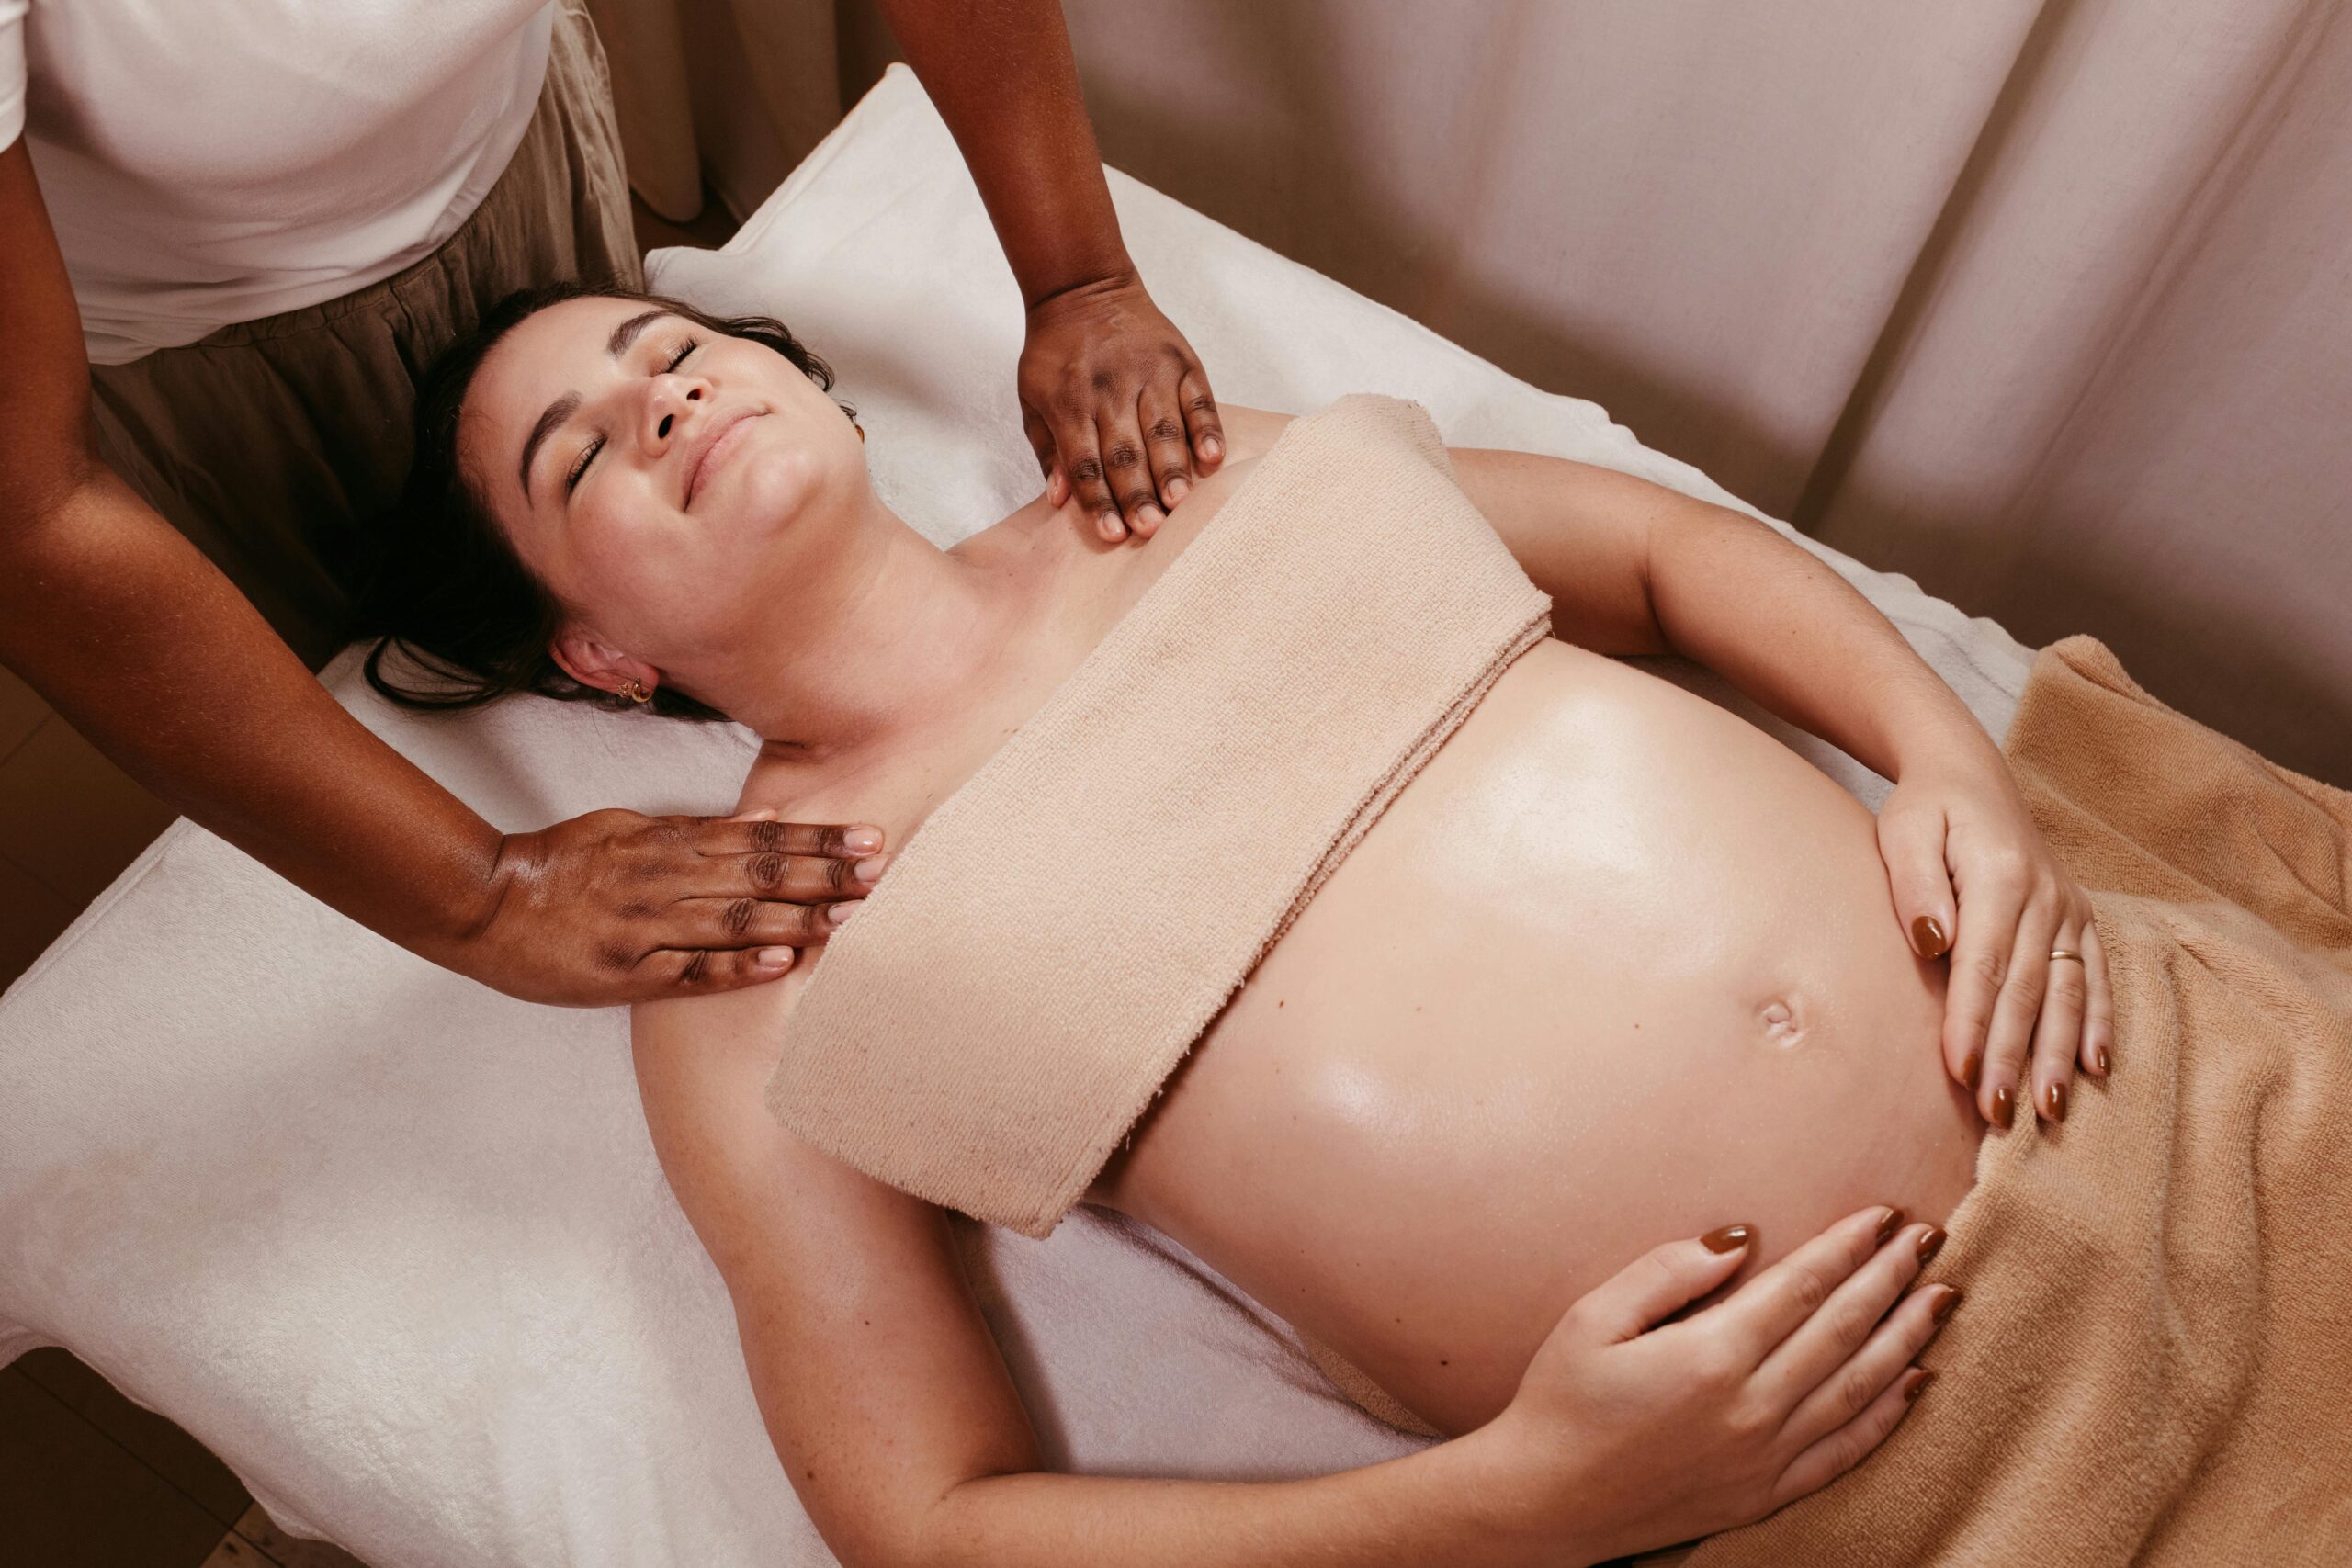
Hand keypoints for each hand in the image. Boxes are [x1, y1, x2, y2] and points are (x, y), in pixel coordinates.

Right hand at [435, 808, 886, 1005]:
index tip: (866, 839)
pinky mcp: (627, 974)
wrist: (485, 904)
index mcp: (665, 842)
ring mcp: (646, 929)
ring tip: (851, 916)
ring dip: (797, 918)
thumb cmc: (561, 865)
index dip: (817, 840)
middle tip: (881, 873)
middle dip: (824, 875)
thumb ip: (694, 830)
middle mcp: (663, 881)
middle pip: (758, 876)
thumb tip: (765, 820)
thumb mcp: (627, 828)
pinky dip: (739, 966)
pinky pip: (693, 971)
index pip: (758, 839)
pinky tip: (783, 961)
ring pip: (734, 921)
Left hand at [1018, 270, 1222, 542]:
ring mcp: (1149, 373)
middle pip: (1126, 451)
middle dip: (1138, 493)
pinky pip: (1198, 399)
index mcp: (1069, 403)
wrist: (1083, 288)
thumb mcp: (1032, 398)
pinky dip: (1207, 429)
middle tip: (1151, 529)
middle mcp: (1110, 390)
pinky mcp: (1180, 361)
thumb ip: (1048, 450)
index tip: (1113, 534)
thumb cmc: (1055, 354)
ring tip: (1181, 503)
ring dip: (1172, 468)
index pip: (1086, 462)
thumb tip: (1060, 499)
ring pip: (1163, 429)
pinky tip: (1213, 458)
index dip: (1099, 501)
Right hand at [1478, 1206, 1954, 1564]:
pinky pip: (1847, 1450)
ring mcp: (1765, 1456)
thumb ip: (1667, 1272)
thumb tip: (1740, 1240)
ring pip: (1859, 1387)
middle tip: (1929, 1237)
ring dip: (1907, 1337)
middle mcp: (1750, 1408)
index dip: (1846, 1247)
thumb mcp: (1593, 1317)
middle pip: (1843, 1331)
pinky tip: (1916, 1382)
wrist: (1544, 1502)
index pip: (1799, 1288)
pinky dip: (1888, 1414)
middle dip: (1891, 1279)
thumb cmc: (1560, 1400)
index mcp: (1709, 1357)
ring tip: (1942, 1296)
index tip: (1881, 1214)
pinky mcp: (1766, 1492)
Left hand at [1875, 752, 2114, 1126]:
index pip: (1984, 965)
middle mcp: (2045, 896)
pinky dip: (2099, 1023)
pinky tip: (2096, 1068)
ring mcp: (2068, 909)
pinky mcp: (2079, 918)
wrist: (1968, 774)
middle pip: (2027, 991)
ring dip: (2057, 1054)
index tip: (1959, 1072)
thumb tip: (1933, 942)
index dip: (1972, 1022)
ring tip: (2047, 1109)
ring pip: (2067, 993)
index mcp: (2000, 876)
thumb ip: (1917, 885)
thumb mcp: (1904, 832)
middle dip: (2013, 1056)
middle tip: (1997, 1114)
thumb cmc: (1925, 809)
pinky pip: (2096, 976)